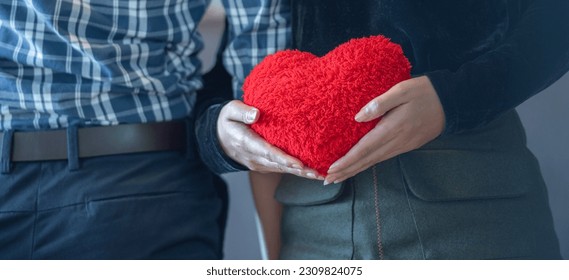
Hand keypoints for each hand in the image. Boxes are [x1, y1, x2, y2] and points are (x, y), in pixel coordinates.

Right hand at [217, 100, 322, 179]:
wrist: (218, 139)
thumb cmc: (228, 121)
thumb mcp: (229, 111)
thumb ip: (242, 112)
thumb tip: (256, 114)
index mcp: (246, 143)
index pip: (268, 152)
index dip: (284, 159)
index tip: (299, 164)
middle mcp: (254, 157)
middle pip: (279, 165)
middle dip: (299, 170)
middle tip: (317, 173)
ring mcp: (259, 164)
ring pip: (282, 169)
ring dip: (301, 173)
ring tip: (320, 175)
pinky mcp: (264, 165)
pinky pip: (281, 169)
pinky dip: (296, 171)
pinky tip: (311, 172)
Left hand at [324, 76, 444, 184]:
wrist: (452, 102)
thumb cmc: (425, 92)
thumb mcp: (402, 90)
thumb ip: (379, 103)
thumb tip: (357, 118)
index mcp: (392, 129)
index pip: (364, 149)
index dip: (346, 161)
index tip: (331, 170)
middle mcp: (396, 142)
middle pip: (366, 161)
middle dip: (346, 171)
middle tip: (327, 180)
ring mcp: (402, 146)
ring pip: (374, 162)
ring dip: (355, 170)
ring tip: (338, 177)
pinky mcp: (407, 146)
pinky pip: (382, 158)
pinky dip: (367, 164)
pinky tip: (359, 165)